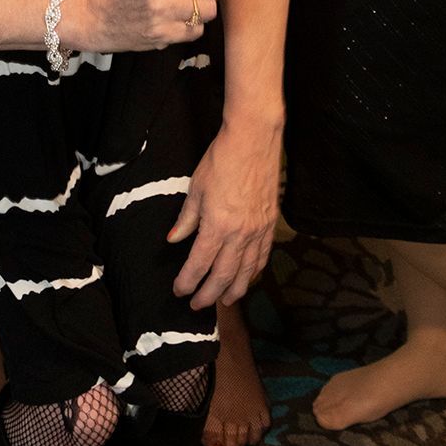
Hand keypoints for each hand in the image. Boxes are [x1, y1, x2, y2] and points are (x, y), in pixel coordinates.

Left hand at [169, 120, 282, 307]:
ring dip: (235, 290)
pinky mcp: (270, 224)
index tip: (179, 290)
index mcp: (217, 226)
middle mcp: (240, 234)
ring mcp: (258, 231)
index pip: (199, 264)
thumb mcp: (196, 188)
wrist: (254, 140)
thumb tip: (174, 239)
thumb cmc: (221, 160)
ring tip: (224, 301)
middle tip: (197, 305)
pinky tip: (249, 278)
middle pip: (224, 275)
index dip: (188, 281)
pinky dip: (255, 271)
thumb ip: (187, 219)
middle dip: (209, 294)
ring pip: (247, 271)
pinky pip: (263, 256)